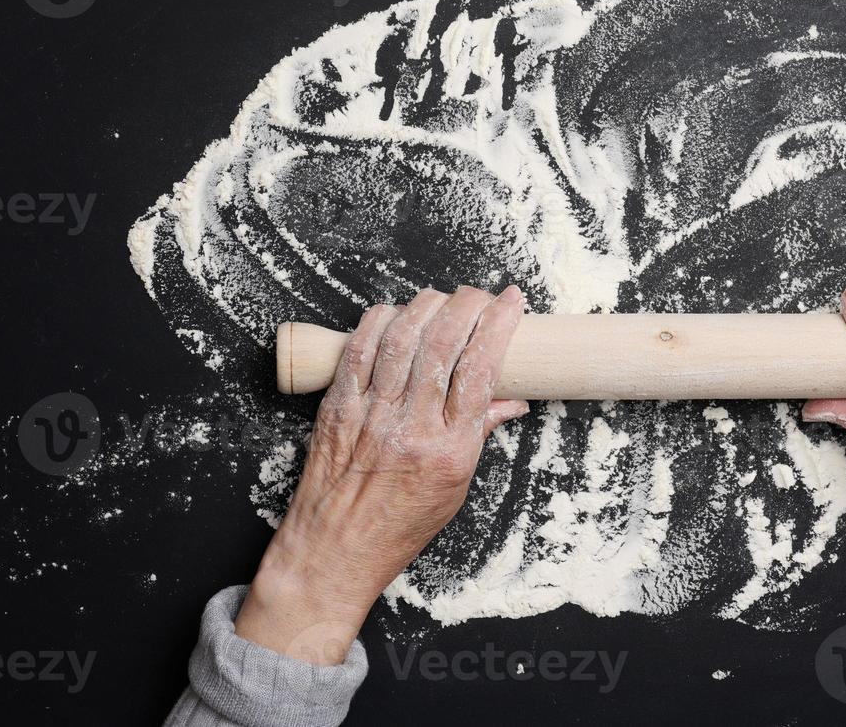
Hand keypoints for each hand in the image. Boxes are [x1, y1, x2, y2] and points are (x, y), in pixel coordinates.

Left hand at [234, 285, 529, 663]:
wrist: (334, 551)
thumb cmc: (398, 525)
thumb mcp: (455, 487)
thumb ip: (479, 434)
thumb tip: (511, 401)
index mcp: (449, 448)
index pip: (481, 368)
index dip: (499, 324)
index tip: (511, 302)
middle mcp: (412, 427)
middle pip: (443, 343)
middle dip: (466, 305)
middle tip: (478, 295)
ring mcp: (371, 415)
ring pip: (401, 338)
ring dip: (425, 305)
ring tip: (441, 298)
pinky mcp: (337, 408)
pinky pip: (358, 350)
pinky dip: (378, 321)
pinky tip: (394, 312)